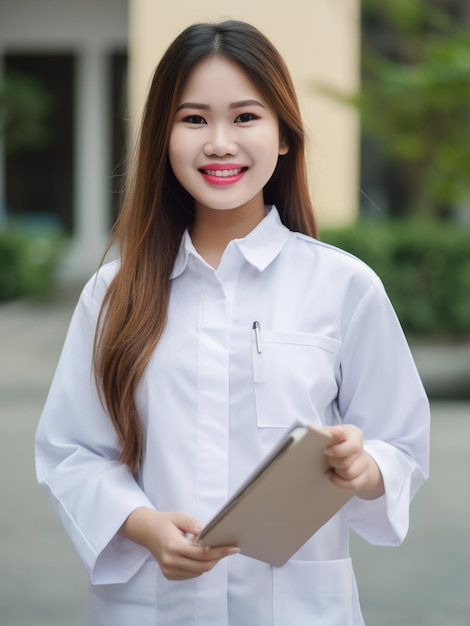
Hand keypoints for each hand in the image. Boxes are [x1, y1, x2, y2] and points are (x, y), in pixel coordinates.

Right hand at [120, 508, 238, 579]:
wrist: (145, 530)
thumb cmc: (163, 522)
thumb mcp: (179, 516)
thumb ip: (193, 524)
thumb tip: (207, 531)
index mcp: (173, 546)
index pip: (202, 554)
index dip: (220, 551)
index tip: (233, 548)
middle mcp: (170, 561)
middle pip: (202, 566)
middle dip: (218, 558)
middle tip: (228, 548)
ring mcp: (169, 570)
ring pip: (198, 572)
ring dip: (209, 562)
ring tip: (213, 549)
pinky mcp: (169, 574)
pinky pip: (191, 574)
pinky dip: (200, 566)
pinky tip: (200, 555)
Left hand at [323, 425, 384, 499]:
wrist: (339, 451)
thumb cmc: (330, 440)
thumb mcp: (327, 433)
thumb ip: (329, 432)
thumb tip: (336, 431)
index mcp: (354, 433)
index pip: (353, 446)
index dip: (338, 451)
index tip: (326, 451)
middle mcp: (361, 447)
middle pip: (347, 461)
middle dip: (333, 462)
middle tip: (326, 458)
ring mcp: (364, 463)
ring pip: (349, 474)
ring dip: (336, 472)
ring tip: (329, 467)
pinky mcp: (363, 476)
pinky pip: (353, 484)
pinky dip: (339, 482)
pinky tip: (330, 475)